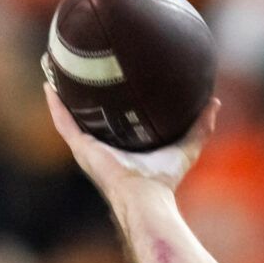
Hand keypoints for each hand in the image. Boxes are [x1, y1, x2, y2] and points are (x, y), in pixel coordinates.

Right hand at [43, 80, 217, 199]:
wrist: (146, 197)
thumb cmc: (164, 180)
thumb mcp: (186, 147)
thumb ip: (200, 127)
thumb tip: (214, 102)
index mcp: (122, 147)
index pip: (113, 120)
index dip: (109, 102)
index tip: (108, 78)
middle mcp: (102, 147)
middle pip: (87, 116)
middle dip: (80, 94)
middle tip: (76, 66)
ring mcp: (88, 148)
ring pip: (69, 116)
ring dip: (61, 94)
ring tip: (55, 68)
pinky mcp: (81, 149)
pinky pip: (64, 122)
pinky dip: (55, 105)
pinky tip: (49, 84)